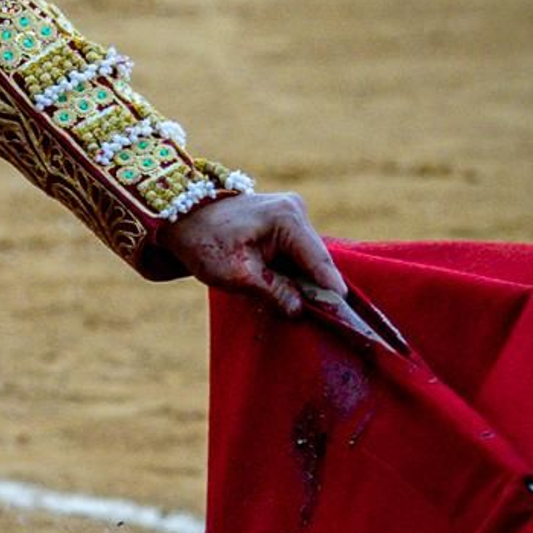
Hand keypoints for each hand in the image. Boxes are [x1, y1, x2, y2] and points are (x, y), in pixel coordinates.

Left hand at [155, 190, 344, 319]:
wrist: (182, 218)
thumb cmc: (204, 243)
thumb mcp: (235, 274)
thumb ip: (271, 290)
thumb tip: (300, 310)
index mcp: (286, 218)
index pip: (318, 261)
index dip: (332, 290)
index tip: (350, 316)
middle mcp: (295, 210)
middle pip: (316, 260)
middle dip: (318, 290)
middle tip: (333, 322)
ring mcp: (292, 213)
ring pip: (308, 259)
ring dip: (306, 283)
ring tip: (314, 312)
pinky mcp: (286, 222)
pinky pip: (298, 254)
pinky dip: (296, 274)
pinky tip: (296, 295)